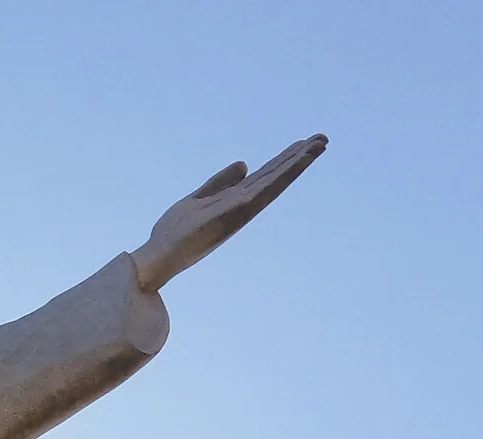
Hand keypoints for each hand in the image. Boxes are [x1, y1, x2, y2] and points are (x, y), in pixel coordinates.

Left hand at [132, 134, 327, 290]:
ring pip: (275, 181)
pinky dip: (283, 175)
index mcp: (233, 201)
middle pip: (274, 176)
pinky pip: (264, 190)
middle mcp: (241, 205)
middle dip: (298, 157)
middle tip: (324, 138)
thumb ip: (219, 182)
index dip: (283, 160)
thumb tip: (245, 164)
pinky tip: (298, 161)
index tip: (302, 143)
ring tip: (321, 144)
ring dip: (298, 162)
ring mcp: (241, 209)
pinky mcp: (237, 213)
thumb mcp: (196, 199)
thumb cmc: (173, 232)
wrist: (158, 256)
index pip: (263, 176)